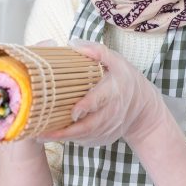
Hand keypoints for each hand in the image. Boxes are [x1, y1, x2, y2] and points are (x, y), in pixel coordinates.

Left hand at [37, 39, 167, 147]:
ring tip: (42, 136)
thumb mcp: (117, 61)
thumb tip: (73, 43)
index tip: (71, 111)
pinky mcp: (106, 137)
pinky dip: (73, 140)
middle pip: (90, 125)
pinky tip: (57, 137)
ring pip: (87, 136)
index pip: (100, 99)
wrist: (143, 106)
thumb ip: (97, 51)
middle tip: (43, 132)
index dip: (86, 106)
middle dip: (67, 131)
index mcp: (115, 89)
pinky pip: (88, 141)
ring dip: (65, 137)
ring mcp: (110, 127)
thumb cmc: (125, 80)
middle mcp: (114, 111)